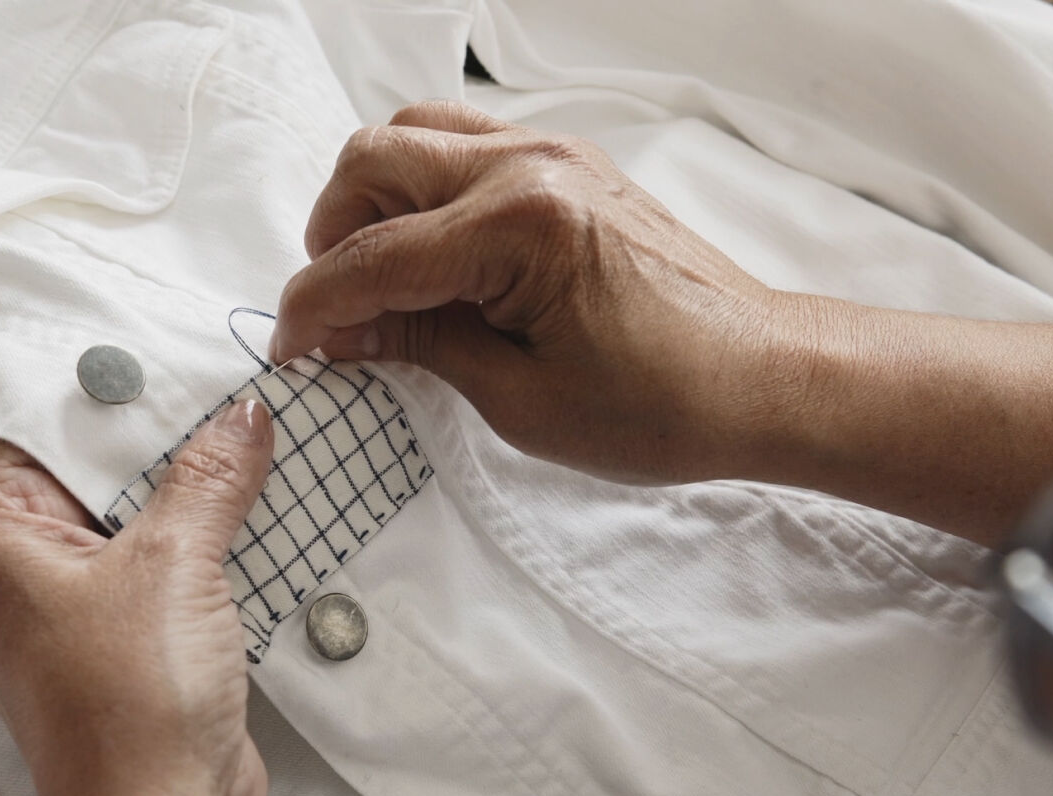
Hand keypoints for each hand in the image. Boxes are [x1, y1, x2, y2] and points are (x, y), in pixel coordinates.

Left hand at [0, 401, 274, 795]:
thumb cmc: (126, 710)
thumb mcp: (173, 564)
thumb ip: (209, 479)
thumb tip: (238, 422)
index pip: (37, 435)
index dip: (104, 399)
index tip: (165, 366)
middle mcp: (19, 577)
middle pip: (90, 477)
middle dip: (161, 446)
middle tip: (221, 402)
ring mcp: (72, 613)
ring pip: (133, 524)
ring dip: (191, 496)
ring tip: (248, 448)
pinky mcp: (123, 642)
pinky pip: (160, 568)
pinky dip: (202, 543)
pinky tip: (249, 513)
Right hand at [275, 101, 1052, 544]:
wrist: (763, 377)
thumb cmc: (663, 404)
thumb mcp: (523, 400)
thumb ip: (421, 349)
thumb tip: (341, 334)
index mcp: (518, 226)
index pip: (373, 257)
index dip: (313, 309)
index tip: (289, 350)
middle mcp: (532, 166)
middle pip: (375, 161)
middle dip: (331, 237)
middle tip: (333, 313)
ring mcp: (556, 154)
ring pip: (417, 133)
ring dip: (374, 199)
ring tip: (376, 276)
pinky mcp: (572, 165)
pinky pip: (467, 143)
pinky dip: (425, 186)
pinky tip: (432, 251)